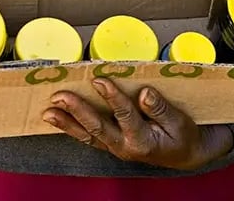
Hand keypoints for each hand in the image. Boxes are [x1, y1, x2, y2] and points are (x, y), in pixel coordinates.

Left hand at [42, 78, 233, 170]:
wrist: (186, 154)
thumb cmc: (184, 136)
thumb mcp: (180, 122)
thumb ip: (162, 109)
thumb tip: (144, 93)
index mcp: (143, 141)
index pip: (124, 116)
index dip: (112, 97)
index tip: (99, 79)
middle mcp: (125, 147)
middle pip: (97, 128)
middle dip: (77, 111)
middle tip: (60, 96)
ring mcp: (116, 147)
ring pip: (88, 135)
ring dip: (66, 123)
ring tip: (48, 112)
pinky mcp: (111, 144)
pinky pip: (88, 137)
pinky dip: (71, 128)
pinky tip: (57, 119)